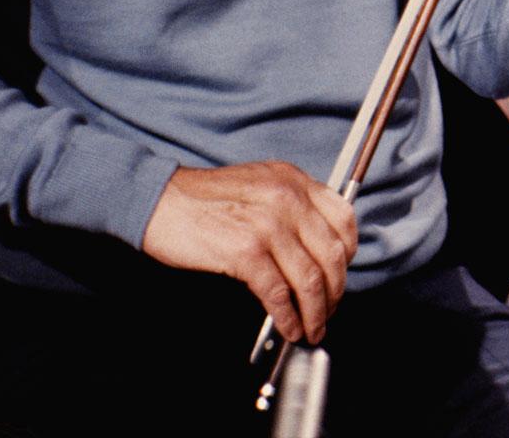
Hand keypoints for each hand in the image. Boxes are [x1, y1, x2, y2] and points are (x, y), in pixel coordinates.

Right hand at [141, 161, 357, 344]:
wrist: (159, 200)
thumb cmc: (204, 198)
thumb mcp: (260, 185)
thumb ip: (291, 205)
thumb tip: (315, 247)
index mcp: (295, 181)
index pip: (344, 219)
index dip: (349, 253)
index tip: (342, 273)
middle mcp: (288, 199)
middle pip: (333, 253)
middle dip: (335, 290)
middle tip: (329, 310)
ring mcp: (268, 225)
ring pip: (310, 278)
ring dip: (315, 311)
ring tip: (312, 328)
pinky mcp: (245, 252)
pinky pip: (278, 293)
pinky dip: (288, 317)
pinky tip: (288, 328)